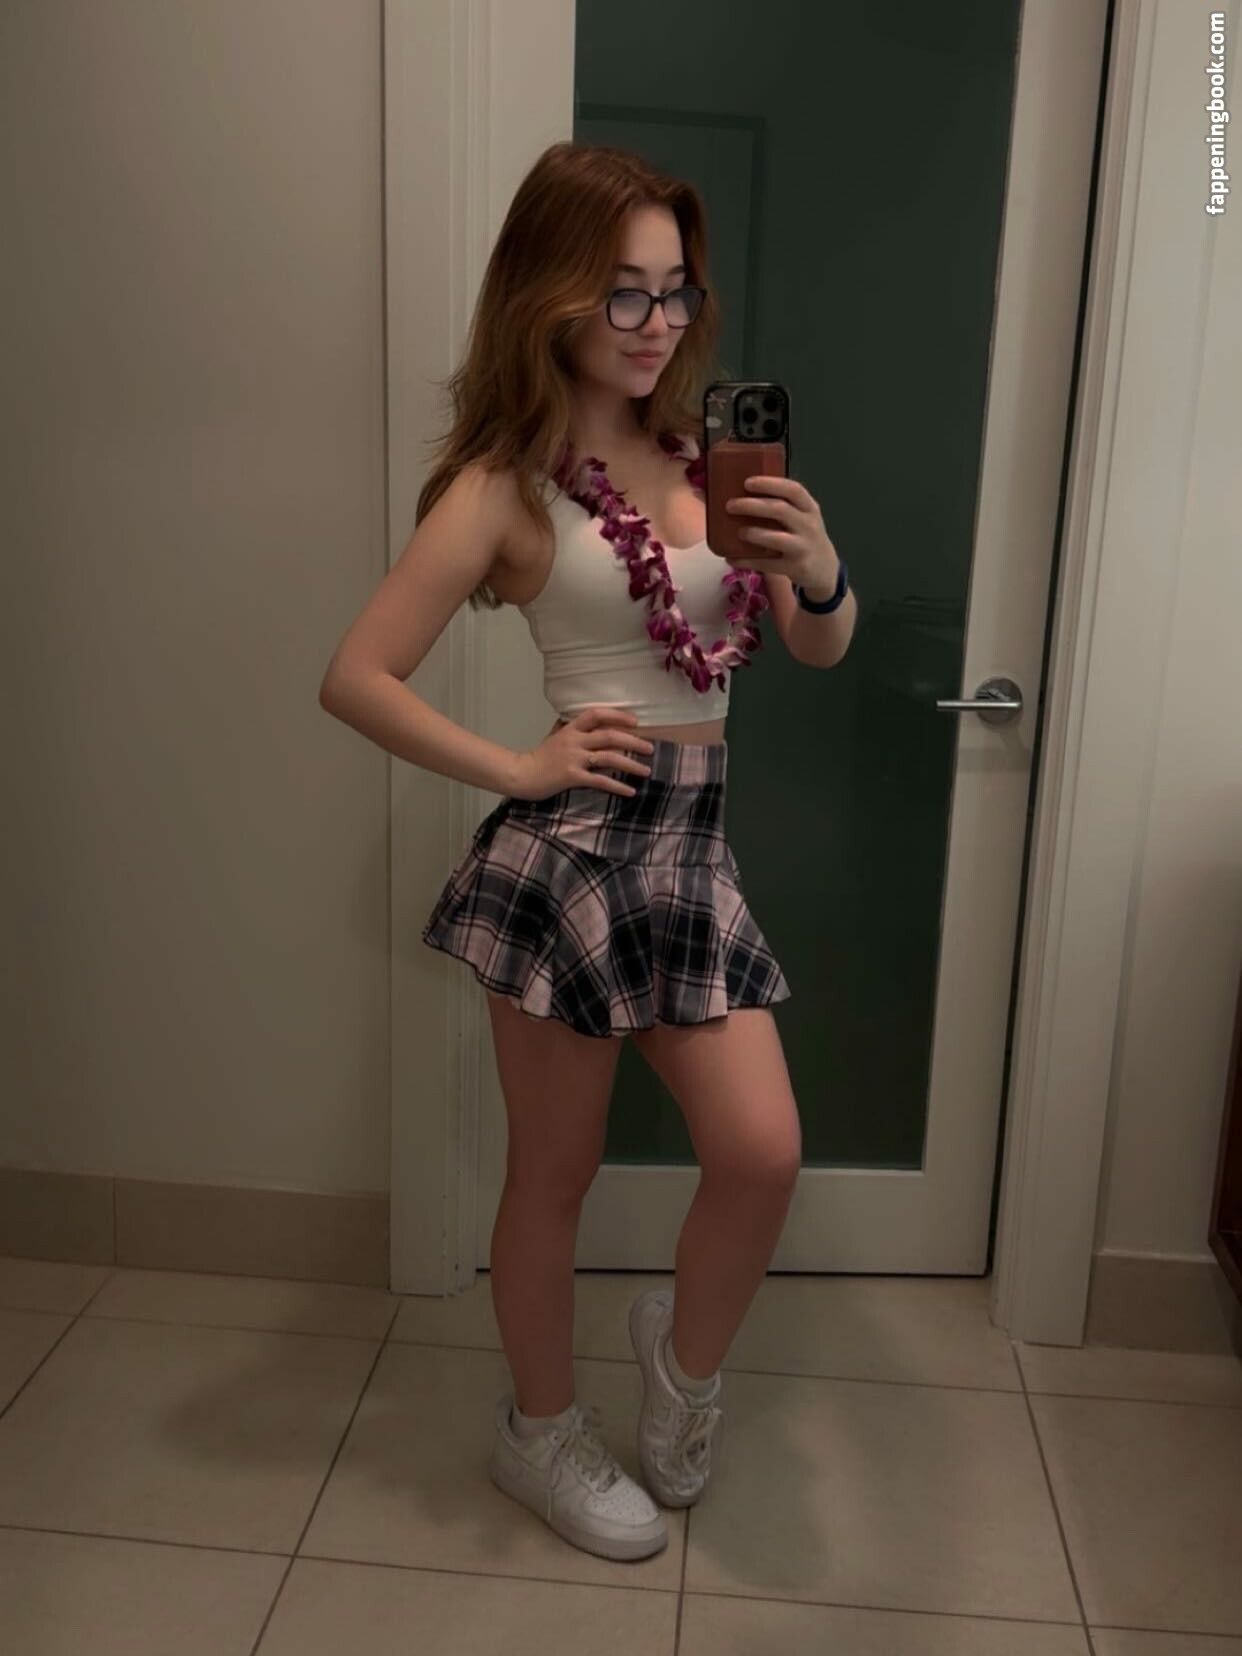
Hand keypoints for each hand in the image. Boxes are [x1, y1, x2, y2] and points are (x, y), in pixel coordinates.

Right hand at [511, 706, 655, 800]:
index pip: (596, 714)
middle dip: (633, 741)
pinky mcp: (572, 777)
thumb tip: (582, 719)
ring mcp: (573, 759)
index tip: (635, 722)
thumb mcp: (554, 736)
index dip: (617, 715)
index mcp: (570, 729)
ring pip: (609, 758)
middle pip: (609, 736)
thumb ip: (570, 728)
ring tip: (646, 771)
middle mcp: (574, 741)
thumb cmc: (539, 757)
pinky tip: (630, 791)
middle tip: (650, 748)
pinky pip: (600, 781)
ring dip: (631, 764)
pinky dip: (618, 786)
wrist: (521, 775)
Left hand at [722, 475, 841, 590]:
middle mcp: (808, 525)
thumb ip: (784, 506)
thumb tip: (743, 495)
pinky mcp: (795, 567)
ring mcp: (803, 547)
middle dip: (753, 506)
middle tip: (730, 505)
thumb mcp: (804, 517)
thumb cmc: (806, 536)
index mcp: (809, 508)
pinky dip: (748, 561)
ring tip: (739, 532)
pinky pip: (768, 564)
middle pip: (780, 510)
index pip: (793, 490)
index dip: (770, 484)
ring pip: (776, 538)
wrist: (825, 569)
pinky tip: (732, 558)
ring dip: (754, 533)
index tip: (748, 482)